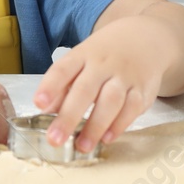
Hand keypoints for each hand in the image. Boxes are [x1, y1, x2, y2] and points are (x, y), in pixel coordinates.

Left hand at [33, 17, 168, 153]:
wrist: (144, 37)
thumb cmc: (104, 56)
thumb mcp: (80, 61)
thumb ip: (63, 86)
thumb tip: (45, 111)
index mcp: (83, 55)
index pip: (63, 69)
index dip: (50, 86)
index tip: (39, 103)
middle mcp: (103, 64)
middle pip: (85, 89)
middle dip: (69, 116)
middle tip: (55, 139)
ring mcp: (125, 76)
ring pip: (111, 101)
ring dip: (95, 126)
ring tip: (82, 146)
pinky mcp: (142, 89)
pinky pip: (132, 108)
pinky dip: (119, 125)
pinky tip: (106, 139)